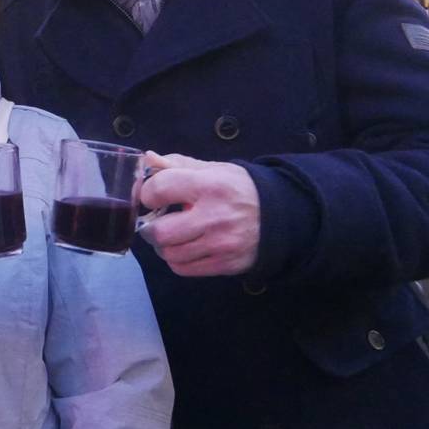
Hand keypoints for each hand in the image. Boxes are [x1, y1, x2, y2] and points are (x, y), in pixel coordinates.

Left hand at [137, 151, 260, 276]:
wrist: (280, 215)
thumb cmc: (239, 188)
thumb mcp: (213, 169)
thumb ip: (177, 164)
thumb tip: (148, 159)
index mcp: (209, 186)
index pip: (159, 190)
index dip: (147, 193)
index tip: (152, 196)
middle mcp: (214, 217)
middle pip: (160, 232)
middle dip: (151, 227)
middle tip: (156, 221)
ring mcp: (221, 244)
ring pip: (169, 253)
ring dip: (163, 245)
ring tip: (173, 234)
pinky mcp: (226, 264)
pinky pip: (184, 268)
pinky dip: (177, 259)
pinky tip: (185, 247)